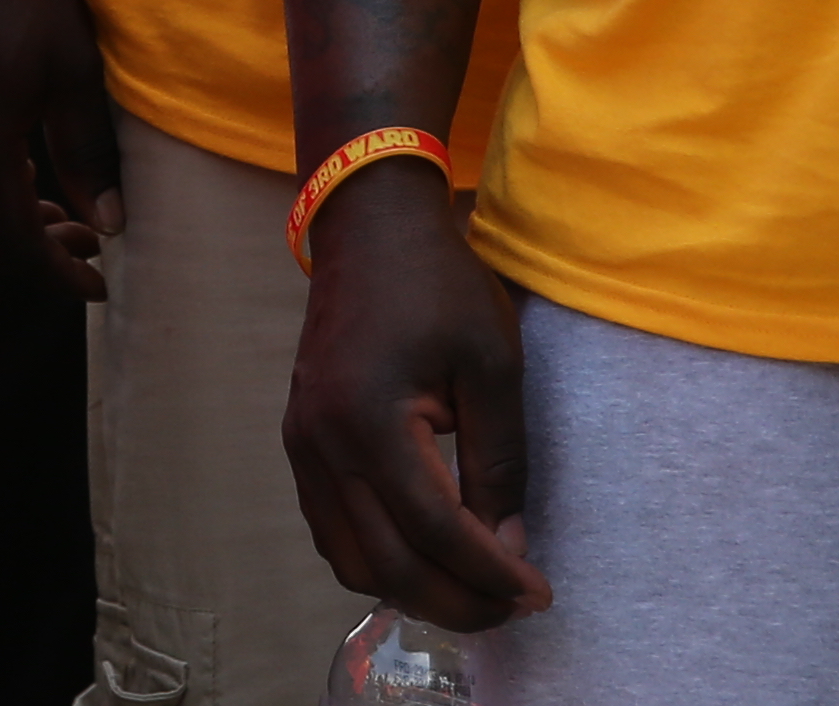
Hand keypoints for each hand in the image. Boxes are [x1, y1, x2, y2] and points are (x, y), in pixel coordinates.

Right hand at [281, 161, 546, 634]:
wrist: (369, 231)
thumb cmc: (439, 287)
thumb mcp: (492, 367)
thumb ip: (500, 462)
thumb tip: (506, 548)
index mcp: (370, 420)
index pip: (435, 531)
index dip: (490, 575)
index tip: (538, 593)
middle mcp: (322, 444)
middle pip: (387, 564)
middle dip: (457, 601)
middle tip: (513, 607)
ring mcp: (302, 446)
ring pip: (351, 561)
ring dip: (414, 590)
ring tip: (475, 588)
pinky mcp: (300, 444)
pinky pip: (332, 532)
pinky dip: (379, 561)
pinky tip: (427, 555)